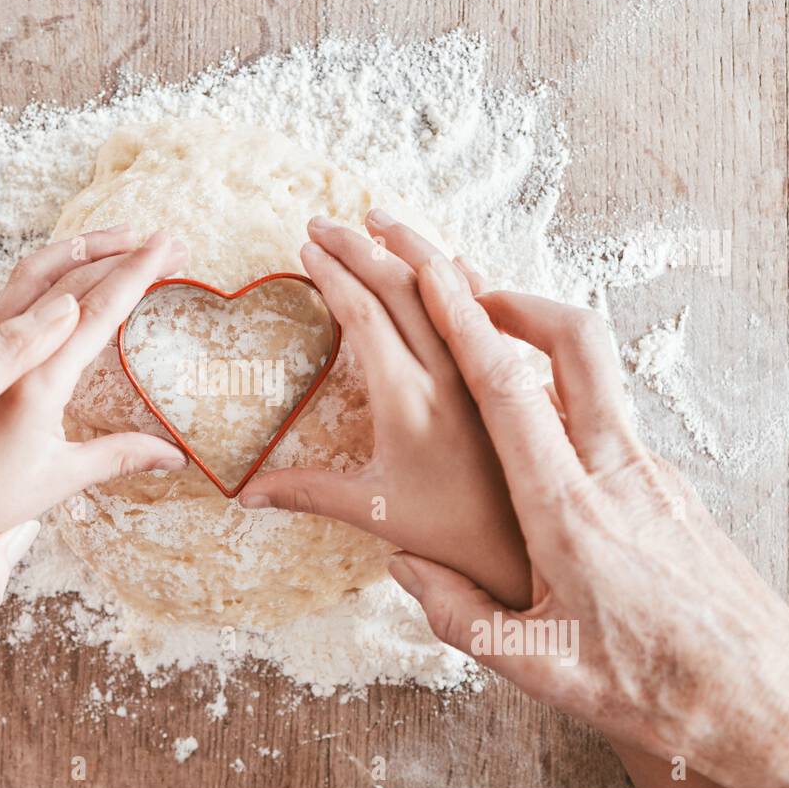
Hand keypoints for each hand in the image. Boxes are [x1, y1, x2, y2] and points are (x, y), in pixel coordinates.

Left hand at [0, 227, 189, 580]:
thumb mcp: (59, 481)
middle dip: (120, 254)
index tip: (167, 245)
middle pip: (69, 281)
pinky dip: (50, 268)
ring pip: (32, 274)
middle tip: (165, 242)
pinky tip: (70, 271)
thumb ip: (119, 457)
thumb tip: (174, 456)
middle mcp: (5, 354)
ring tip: (121, 239)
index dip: (136, 274)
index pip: (96, 313)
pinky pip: (13, 292)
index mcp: (35, 384)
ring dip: (80, 250)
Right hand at [240, 212, 531, 608]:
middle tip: (323, 223)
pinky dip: (469, 282)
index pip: (367, 317)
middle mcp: (458, 380)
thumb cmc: (462, 550)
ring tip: (381, 222)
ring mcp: (496, 379)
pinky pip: (498, 315)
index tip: (308, 249)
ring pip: (458, 291)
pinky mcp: (526, 385)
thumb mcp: (378, 522)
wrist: (543, 565)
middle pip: (406, 290)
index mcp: (412, 405)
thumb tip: (245, 494)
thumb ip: (312, 498)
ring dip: (416, 250)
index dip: (334, 277)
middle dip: (361, 249)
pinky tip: (456, 262)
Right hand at [383, 234, 788, 787]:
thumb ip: (457, 614)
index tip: (430, 272)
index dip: (467, 322)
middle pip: (573, 344)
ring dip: (541, 333)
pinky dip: (567, 384)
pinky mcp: (672, 486)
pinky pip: (612, 409)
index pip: (510, 390)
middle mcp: (616, 472)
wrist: (759, 700)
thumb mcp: (534, 668)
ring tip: (490, 325)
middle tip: (457, 274)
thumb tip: (403, 568)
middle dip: (510, 292)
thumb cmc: (652, 687)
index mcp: (568, 511)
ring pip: (598, 370)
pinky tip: (540, 411)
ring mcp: (652, 472)